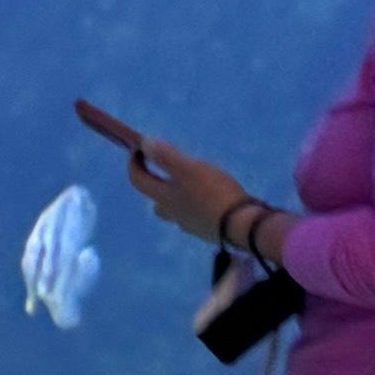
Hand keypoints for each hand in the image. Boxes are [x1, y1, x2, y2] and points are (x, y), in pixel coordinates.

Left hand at [107, 118, 256, 247]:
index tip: (137, 150)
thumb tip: (145, 144)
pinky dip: (199, 206)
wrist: (240, 226)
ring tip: (193, 183)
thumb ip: (165, 157)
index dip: (134, 164)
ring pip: (177, 210)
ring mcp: (191, 225)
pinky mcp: (209, 230)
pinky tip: (214, 200)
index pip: (138, 181)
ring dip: (179, 197)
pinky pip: (197, 216)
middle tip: (166, 170)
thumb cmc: (212, 194)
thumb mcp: (188, 169)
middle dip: (156, 184)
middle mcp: (173, 214)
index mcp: (164, 198)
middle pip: (157, 200)